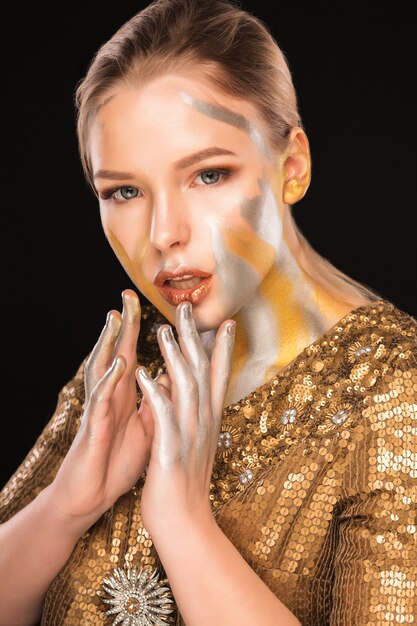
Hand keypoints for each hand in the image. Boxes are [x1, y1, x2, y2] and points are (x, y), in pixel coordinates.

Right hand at [48, 289, 156, 532]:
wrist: (95, 496)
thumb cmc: (119, 460)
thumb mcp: (147, 426)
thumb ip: (158, 399)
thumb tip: (176, 375)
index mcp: (126, 395)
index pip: (133, 355)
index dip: (141, 330)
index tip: (148, 306)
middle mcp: (112, 396)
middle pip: (116, 353)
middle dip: (123, 325)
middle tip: (129, 295)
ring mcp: (101, 409)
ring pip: (102, 368)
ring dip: (110, 343)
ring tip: (118, 317)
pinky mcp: (93, 428)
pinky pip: (100, 400)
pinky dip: (109, 379)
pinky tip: (118, 363)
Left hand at [136, 301, 235, 535]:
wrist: (186, 524)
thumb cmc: (186, 484)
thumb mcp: (194, 444)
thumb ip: (192, 415)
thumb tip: (180, 388)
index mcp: (210, 421)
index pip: (219, 377)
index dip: (222, 348)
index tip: (225, 322)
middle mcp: (204, 423)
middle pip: (202, 373)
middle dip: (195, 339)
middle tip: (188, 309)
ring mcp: (190, 436)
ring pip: (185, 388)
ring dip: (174, 358)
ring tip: (163, 332)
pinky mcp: (172, 452)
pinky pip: (163, 418)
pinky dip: (155, 395)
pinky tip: (144, 375)